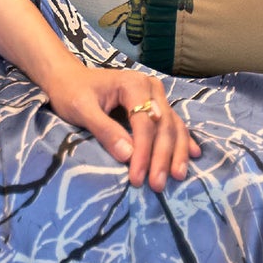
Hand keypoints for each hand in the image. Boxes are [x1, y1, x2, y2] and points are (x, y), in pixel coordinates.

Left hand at [41, 63, 200, 191]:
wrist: (68, 77)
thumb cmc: (71, 92)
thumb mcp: (80, 108)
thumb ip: (104, 129)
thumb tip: (128, 155)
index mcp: (133, 84)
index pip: (144, 123)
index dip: (143, 152)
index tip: (138, 178)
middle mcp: (150, 87)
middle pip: (163, 126)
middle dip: (162, 157)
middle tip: (158, 185)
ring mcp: (156, 96)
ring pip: (173, 126)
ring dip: (177, 152)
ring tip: (177, 176)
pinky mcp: (156, 105)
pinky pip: (174, 124)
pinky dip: (183, 141)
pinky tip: (194, 155)